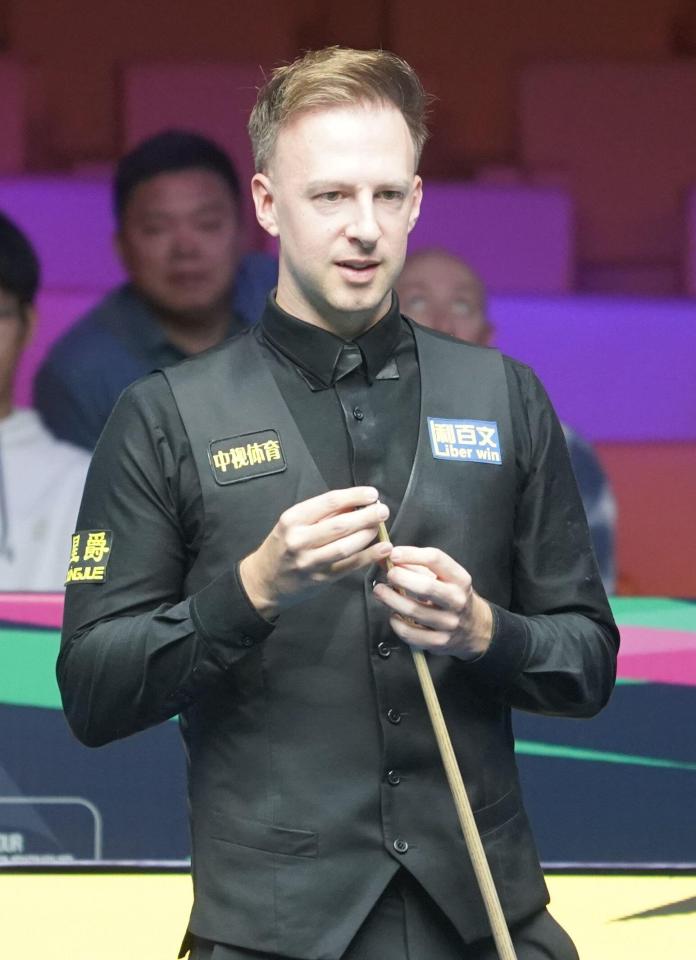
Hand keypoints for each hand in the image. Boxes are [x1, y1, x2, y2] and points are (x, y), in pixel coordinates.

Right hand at [239, 486, 391, 617]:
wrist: (264, 581)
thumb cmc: (282, 547)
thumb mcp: (293, 524)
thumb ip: (321, 514)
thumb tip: (355, 504)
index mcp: (292, 519)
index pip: (329, 502)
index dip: (355, 496)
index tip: (371, 494)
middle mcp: (299, 540)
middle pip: (340, 525)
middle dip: (366, 516)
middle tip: (382, 510)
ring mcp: (310, 562)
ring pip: (346, 546)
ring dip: (368, 535)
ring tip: (380, 526)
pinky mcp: (321, 579)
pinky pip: (349, 566)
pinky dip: (369, 556)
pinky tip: (383, 548)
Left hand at [372, 546, 492, 658]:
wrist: (474, 627)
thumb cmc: (451, 595)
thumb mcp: (443, 576)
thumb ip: (414, 565)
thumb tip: (383, 557)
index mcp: (460, 579)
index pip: (435, 559)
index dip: (411, 554)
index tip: (394, 554)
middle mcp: (457, 600)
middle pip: (425, 587)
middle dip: (400, 577)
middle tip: (389, 575)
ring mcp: (449, 623)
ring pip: (413, 610)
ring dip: (390, 599)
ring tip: (380, 591)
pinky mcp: (438, 642)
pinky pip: (410, 633)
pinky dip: (396, 623)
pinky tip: (393, 615)